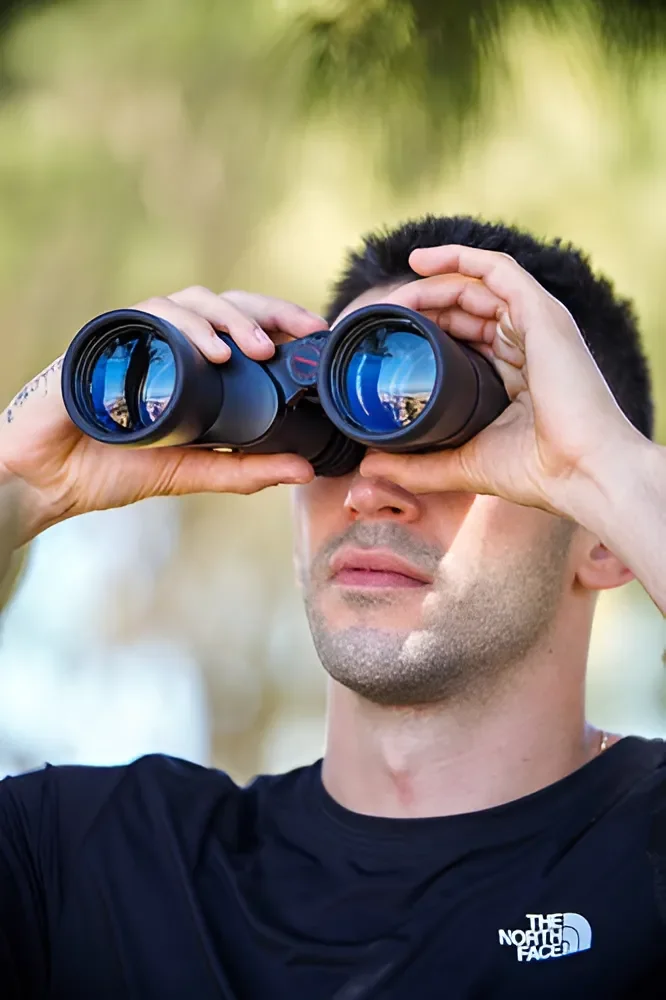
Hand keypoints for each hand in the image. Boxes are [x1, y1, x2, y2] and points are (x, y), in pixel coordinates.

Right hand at [0, 287, 322, 543]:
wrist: (48, 480)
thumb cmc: (112, 468)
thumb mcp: (192, 472)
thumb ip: (246, 471)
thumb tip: (305, 471)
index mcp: (188, 364)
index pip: (239, 326)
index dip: (279, 322)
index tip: (316, 334)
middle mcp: (165, 342)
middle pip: (223, 304)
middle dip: (266, 311)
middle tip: (301, 333)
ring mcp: (136, 336)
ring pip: (190, 301)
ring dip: (229, 318)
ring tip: (257, 349)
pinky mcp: (107, 338)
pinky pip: (149, 317)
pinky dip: (184, 328)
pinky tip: (212, 351)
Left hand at [360, 245, 646, 516]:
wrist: (580, 473)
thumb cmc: (536, 471)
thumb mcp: (463, 463)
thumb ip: (418, 465)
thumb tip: (369, 466)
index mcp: (515, 372)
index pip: (465, 336)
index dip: (428, 330)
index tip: (390, 337)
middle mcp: (528, 343)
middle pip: (467, 308)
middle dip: (423, 306)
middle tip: (385, 316)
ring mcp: (537, 325)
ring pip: (477, 286)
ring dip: (432, 285)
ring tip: (395, 298)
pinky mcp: (542, 313)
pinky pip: (498, 270)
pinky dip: (460, 258)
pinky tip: (421, 261)